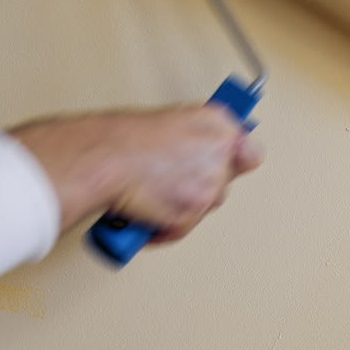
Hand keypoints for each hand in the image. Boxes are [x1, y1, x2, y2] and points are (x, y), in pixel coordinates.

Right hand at [12, 105, 263, 240]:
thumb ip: (196, 136)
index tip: (225, 166)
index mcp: (215, 122)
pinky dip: (163, 228)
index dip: (233, 162)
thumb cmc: (119, 139)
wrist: (100, 159)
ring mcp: (208, 183)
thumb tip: (203, 152)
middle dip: (198, 186)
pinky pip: (183, 228)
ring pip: (204, 206)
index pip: (249, 152)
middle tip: (168, 180)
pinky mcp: (192, 211)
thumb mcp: (168, 121)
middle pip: (224, 183)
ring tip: (152, 195)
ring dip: (181, 206)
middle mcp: (219, 151)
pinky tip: (145, 214)